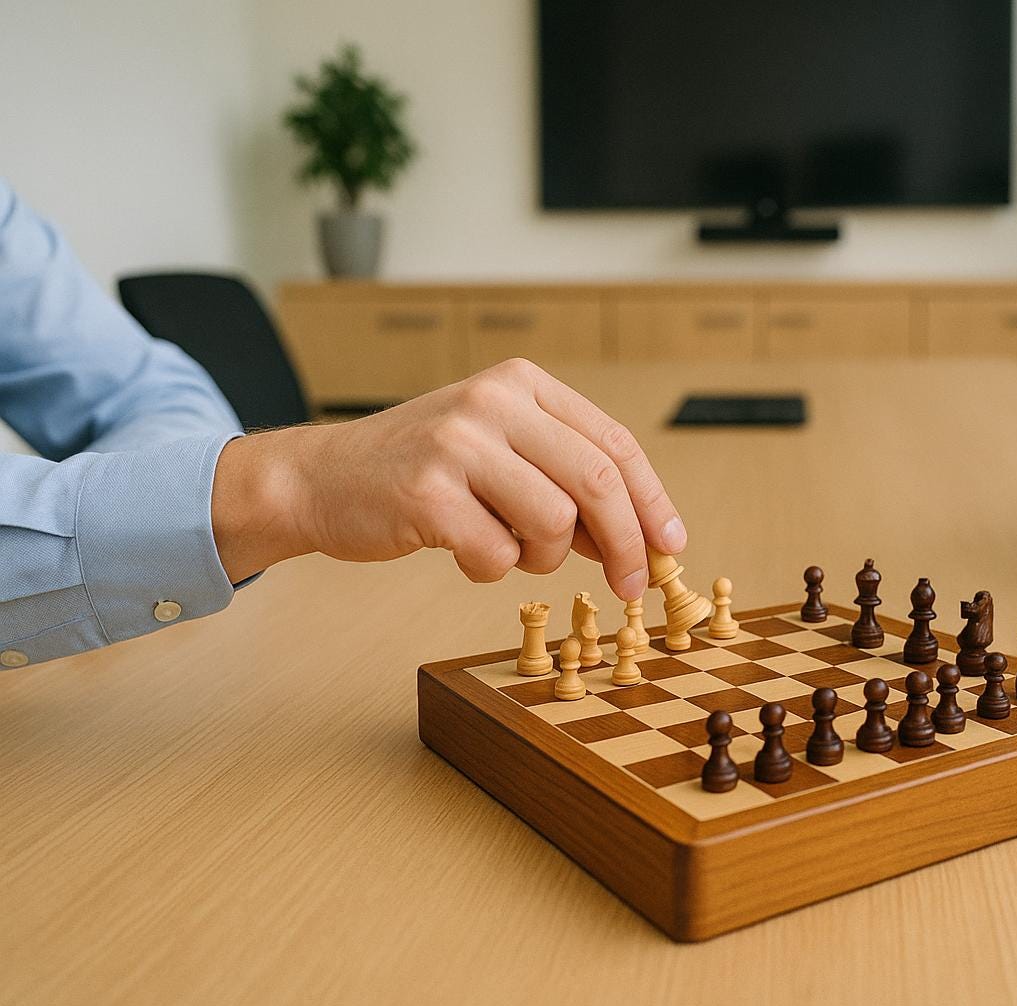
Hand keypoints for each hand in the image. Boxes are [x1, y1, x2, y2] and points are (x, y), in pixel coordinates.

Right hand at [211, 358, 685, 599]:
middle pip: (597, 481)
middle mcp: (493, 404)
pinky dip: (491, 568)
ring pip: (553, 522)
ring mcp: (457, 445)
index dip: (652, 502)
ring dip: (542, 556)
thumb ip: (565, 479)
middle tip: (633, 585)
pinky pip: (497, 554)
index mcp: (521, 384)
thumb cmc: (422, 471)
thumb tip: (642, 538)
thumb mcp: (500, 451)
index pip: (614, 444)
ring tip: (509, 548)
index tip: (672, 546)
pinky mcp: (426, 494)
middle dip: (627, 543)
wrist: (320, 477)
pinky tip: (464, 550)